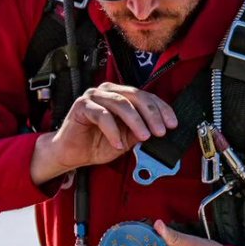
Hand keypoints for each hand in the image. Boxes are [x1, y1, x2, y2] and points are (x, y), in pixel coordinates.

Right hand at [30, 83, 176, 184]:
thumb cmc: (98, 144)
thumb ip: (141, 131)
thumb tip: (162, 130)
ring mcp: (94, 96)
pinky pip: (102, 115)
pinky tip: (118, 144)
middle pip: (136, 96)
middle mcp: (108, 91)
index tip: (173, 124)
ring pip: (121, 103)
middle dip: (151, 114)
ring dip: (136, 121)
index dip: (161, 109)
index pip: (146, 96)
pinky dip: (113, 130)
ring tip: (144, 137)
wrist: (72, 154)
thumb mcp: (127, 139)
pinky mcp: (81, 105)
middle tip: (160, 131)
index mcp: (121, 95)